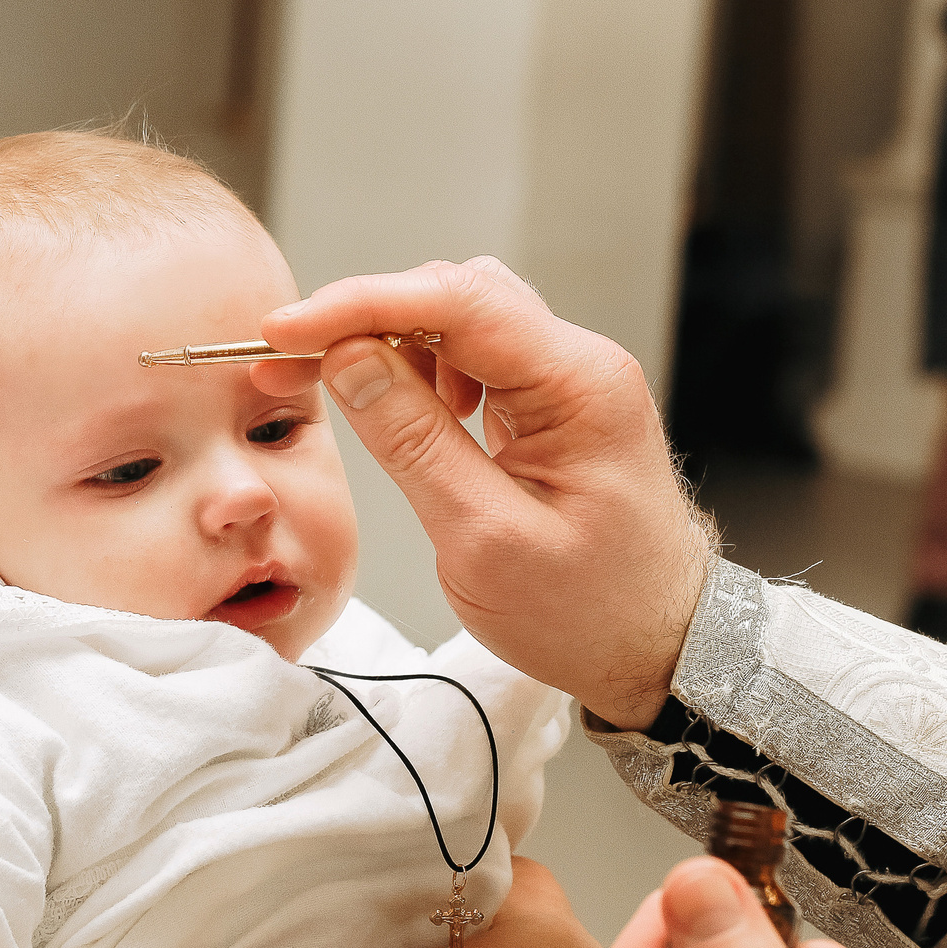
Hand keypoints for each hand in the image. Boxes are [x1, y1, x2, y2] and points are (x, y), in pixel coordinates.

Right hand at [258, 258, 714, 727]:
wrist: (661, 650)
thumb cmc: (589, 613)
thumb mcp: (484, 539)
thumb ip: (413, 442)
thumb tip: (348, 360)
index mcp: (579, 386)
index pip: (457, 301)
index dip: (359, 304)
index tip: (285, 330)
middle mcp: (580, 366)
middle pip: (456, 296)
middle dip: (364, 318)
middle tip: (286, 362)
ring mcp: (569, 384)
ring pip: (462, 322)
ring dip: (389, 345)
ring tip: (335, 391)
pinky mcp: (554, 408)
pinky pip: (476, 360)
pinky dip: (420, 374)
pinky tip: (394, 412)